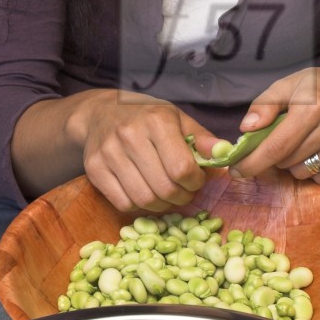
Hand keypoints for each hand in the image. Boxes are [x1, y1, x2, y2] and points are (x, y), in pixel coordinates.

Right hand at [67, 89, 215, 212]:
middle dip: (182, 197)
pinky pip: (123, 203)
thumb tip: (225, 153)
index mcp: (157, 121)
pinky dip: (139, 206)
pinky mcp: (94, 169)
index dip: (195, 182)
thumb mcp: (177, 119)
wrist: (101, 112)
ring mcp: (109, 153)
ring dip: (162, 205)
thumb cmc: (147, 116)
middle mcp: (130, 135)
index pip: (182, 168)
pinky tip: (146, 193)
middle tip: (185, 193)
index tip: (196, 180)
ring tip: (168, 195)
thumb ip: (202, 138)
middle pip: (164, 187)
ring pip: (144, 199)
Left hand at [229, 53, 319, 183]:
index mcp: (313, 107)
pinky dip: (317, 170)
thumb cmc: (319, 87)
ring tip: (305, 142)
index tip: (236, 171)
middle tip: (283, 139)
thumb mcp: (288, 85)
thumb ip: (264, 105)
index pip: (277, 146)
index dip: (253, 162)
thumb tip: (246, 129)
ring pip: (305, 173)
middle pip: (288, 162)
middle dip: (276, 157)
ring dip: (296, 164)